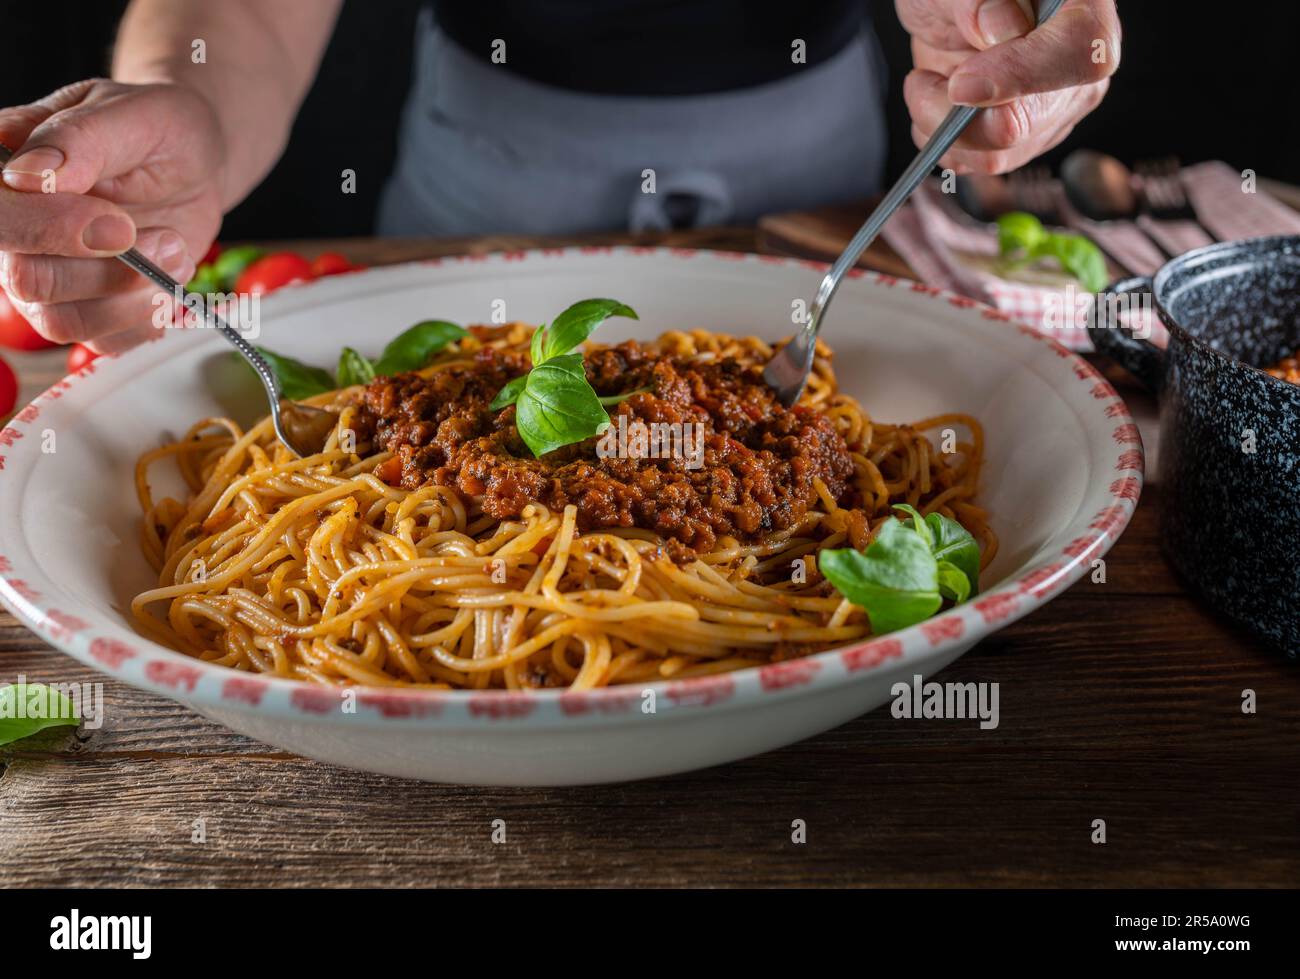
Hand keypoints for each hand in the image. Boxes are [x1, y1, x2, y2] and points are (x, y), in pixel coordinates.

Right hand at [0, 79, 225, 352]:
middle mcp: (16, 233)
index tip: (118, 223)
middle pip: (27, 282)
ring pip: (64, 321)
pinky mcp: (88, 308)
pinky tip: (170, 278)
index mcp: (5, 174)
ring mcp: (47, 275)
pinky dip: (147, 318)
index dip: (52, 231)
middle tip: (167, 240)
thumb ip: (78, 140)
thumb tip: (29, 175)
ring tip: (176, 252)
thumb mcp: (128, 113)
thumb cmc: (155, 129)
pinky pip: (105, 341)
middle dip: (108, 271)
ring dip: (132, 298)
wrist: (194, 160)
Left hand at [896, 0, 1119, 173]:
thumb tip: (1004, 29)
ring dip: (942, 128)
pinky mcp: (1025, 139)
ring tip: (927, 83)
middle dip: (957, 113)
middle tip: (923, 80)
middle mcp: (1079, 64)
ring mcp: (1054, 108)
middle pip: (1028, 121)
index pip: (1082, 52)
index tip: (961, 82)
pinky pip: (980, 163)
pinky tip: (936, 105)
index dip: (1020, 74)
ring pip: (999, 155)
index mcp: (1082, 6)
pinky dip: (943, 143)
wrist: (948, 8)